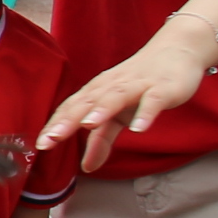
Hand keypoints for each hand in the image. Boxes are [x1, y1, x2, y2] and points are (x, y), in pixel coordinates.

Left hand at [38, 24, 215, 172]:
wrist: (177, 50)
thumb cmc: (141, 84)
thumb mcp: (120, 115)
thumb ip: (102, 140)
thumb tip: (87, 167)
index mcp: (97, 92)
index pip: (71, 109)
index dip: (55, 127)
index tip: (40, 145)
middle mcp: (111, 87)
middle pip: (86, 103)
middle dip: (67, 121)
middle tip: (50, 140)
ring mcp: (137, 86)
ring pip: (115, 97)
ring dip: (101, 111)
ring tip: (87, 125)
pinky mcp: (161, 89)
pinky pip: (152, 101)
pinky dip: (145, 114)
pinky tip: (138, 129)